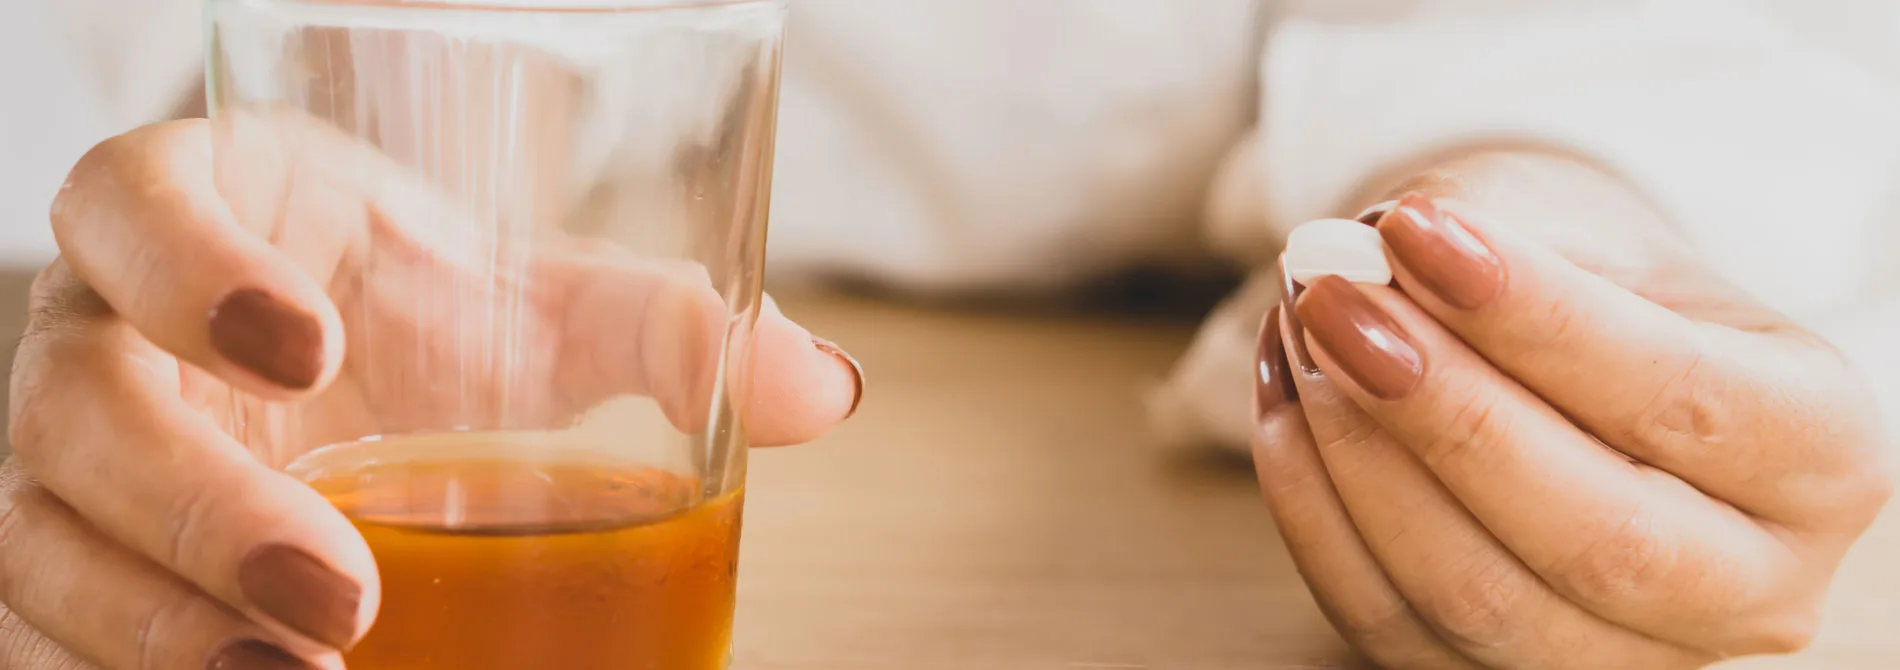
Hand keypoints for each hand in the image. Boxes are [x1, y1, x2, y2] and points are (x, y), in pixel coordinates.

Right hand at [2, 119, 862, 668]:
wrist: (329, 368)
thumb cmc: (411, 314)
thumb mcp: (527, 305)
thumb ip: (656, 328)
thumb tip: (826, 391)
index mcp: (188, 218)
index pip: (130, 205)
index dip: (190, 270)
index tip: (311, 349)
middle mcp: (97, 338)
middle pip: (76, 410)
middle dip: (197, 506)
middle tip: (338, 591)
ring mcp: (63, 470)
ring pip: (41, 548)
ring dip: (156, 632)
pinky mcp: (71, 572)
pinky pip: (47, 639)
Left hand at [1251, 171, 1892, 666]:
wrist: (1580, 357)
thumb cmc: (1599, 283)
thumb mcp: (1582, 229)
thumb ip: (1495, 239)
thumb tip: (1365, 262)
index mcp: (1822, 452)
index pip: (1682, 399)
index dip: (1537, 319)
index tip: (1414, 232)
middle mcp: (1754, 583)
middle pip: (1593, 535)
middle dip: (1440, 410)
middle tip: (1332, 295)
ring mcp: (1633, 656)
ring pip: (1478, 601)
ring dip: (1359, 457)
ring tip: (1303, 327)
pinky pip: (1388, 623)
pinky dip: (1316, 508)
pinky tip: (1287, 396)